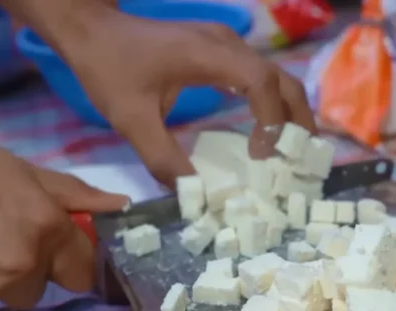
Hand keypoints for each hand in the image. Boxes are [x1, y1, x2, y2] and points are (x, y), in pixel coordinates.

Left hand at [60, 10, 316, 185]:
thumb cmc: (110, 68)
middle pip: (282, 79)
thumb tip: (193, 195)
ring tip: (292, 151)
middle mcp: (225, 44)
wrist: (93, 30)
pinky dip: (272, 103)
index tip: (262, 156)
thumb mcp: (130, 119)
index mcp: (207, 54)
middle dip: (297, 120)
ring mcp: (226, 44)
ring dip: (288, 112)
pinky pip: (259, 75)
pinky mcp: (221, 49)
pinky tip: (267, 130)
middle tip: (301, 160)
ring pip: (276, 76)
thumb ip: (161, 158)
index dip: (271, 120)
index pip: (261, 82)